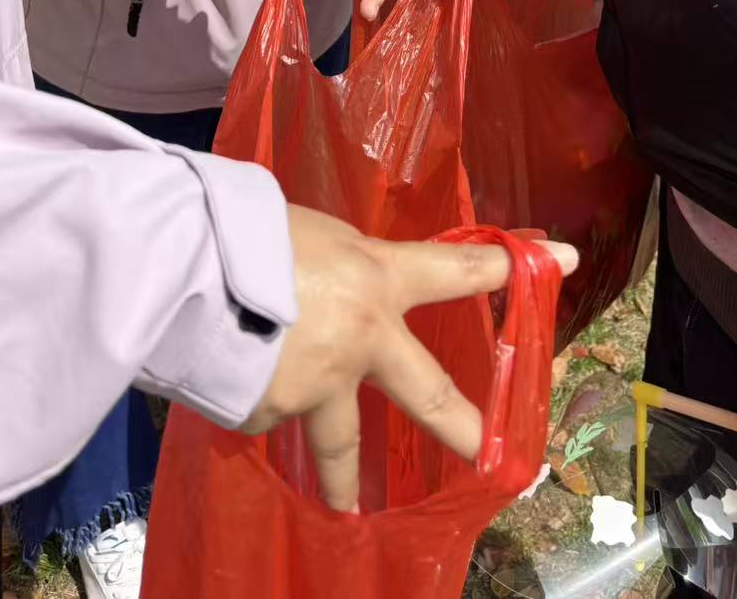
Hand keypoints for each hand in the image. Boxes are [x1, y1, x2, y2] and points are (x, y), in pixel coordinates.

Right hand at [243, 207, 577, 511]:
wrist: (175, 271)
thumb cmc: (239, 227)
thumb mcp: (311, 232)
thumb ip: (339, 266)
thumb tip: (334, 288)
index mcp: (375, 277)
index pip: (457, 269)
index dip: (509, 266)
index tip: (560, 259)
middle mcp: (361, 340)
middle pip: (428, 394)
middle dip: (462, 427)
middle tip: (490, 455)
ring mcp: (318, 389)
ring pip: (335, 443)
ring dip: (343, 480)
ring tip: (348, 509)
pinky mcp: (269, 416)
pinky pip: (264, 410)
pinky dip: (249, 396)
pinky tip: (222, 371)